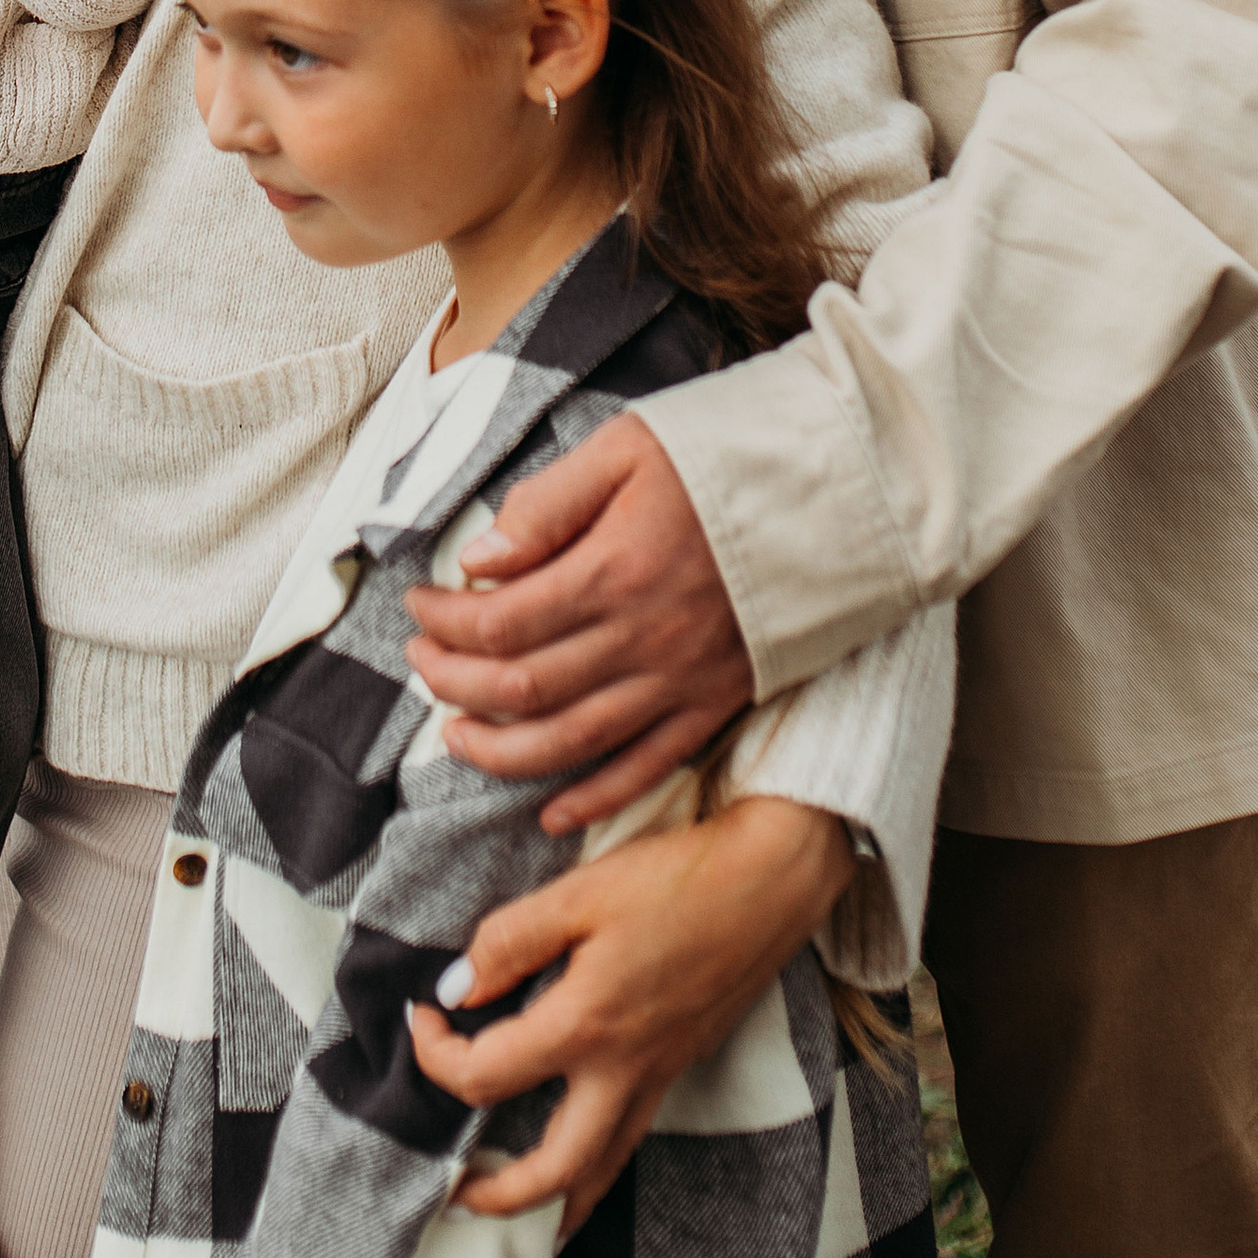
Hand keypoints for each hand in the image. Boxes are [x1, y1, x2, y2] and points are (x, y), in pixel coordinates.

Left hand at [403, 413, 751, 827]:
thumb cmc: (728, 456)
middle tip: (421, 663)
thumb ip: (550, 503)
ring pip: (570, 741)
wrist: (839, 490)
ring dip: (501, 750)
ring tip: (456, 737)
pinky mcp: (717, 704)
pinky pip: (647, 769)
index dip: (444, 620)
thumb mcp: (629, 446)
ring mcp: (680, 681)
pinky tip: (552, 812)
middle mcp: (641, 637)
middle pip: (521, 685)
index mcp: (613, 569)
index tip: (418, 605)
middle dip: (454, 682)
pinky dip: (595, 799)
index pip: (499, 618)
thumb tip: (483, 559)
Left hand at [407, 798, 852, 1236]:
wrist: (774, 880)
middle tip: (455, 1193)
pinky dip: (595, 1162)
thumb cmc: (679, 879)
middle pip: (553, 1172)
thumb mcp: (580, 893)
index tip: (424, 1017)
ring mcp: (660, 1074)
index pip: (485, 1077)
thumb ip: (509, 942)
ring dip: (553, 1200)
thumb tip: (457, 990)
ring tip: (514, 1206)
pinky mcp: (683, 1062)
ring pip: (602, 1169)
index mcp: (586, 1027)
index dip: (436, 1056)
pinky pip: (631, 1135)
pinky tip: (579, 1142)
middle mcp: (624, 1070)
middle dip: (498, 1197)